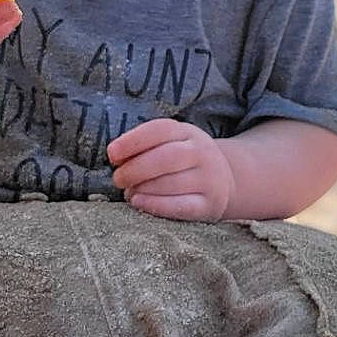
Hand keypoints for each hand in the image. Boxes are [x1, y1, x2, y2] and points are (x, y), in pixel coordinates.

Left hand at [109, 119, 233, 220]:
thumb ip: (145, 148)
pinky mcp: (210, 204)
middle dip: (136, 169)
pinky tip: (138, 202)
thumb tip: (117, 160)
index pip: (159, 130)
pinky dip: (156, 205)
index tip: (111, 154)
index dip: (132, 141)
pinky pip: (181, 206)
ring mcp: (209, 179)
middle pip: (166, 157)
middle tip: (118, 179)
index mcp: (187, 132)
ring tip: (129, 192)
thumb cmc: (183, 162)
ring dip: (143, 188)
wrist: (224, 181)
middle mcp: (202, 152)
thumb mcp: (170, 144)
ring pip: (172, 183)